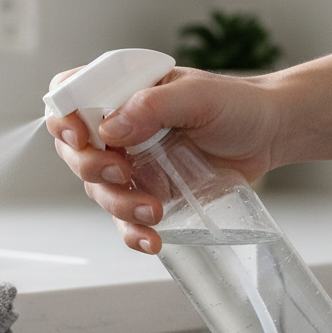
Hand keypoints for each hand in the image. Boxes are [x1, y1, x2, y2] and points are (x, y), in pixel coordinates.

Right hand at [44, 66, 280, 254]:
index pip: (70, 97)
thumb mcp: (198, 95)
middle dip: (91, 168)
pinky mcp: (144, 195)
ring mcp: (127, 165)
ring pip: (98, 190)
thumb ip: (154, 105)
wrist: (268, 135)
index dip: (63, 117)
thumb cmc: (235, 104)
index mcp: (121, 93)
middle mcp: (116, 130)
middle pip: (74, 152)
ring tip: (154, 210)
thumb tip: (110, 128)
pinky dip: (132, 233)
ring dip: (119, 204)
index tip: (82, 136)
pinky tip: (151, 239)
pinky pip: (123, 220)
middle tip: (124, 173)